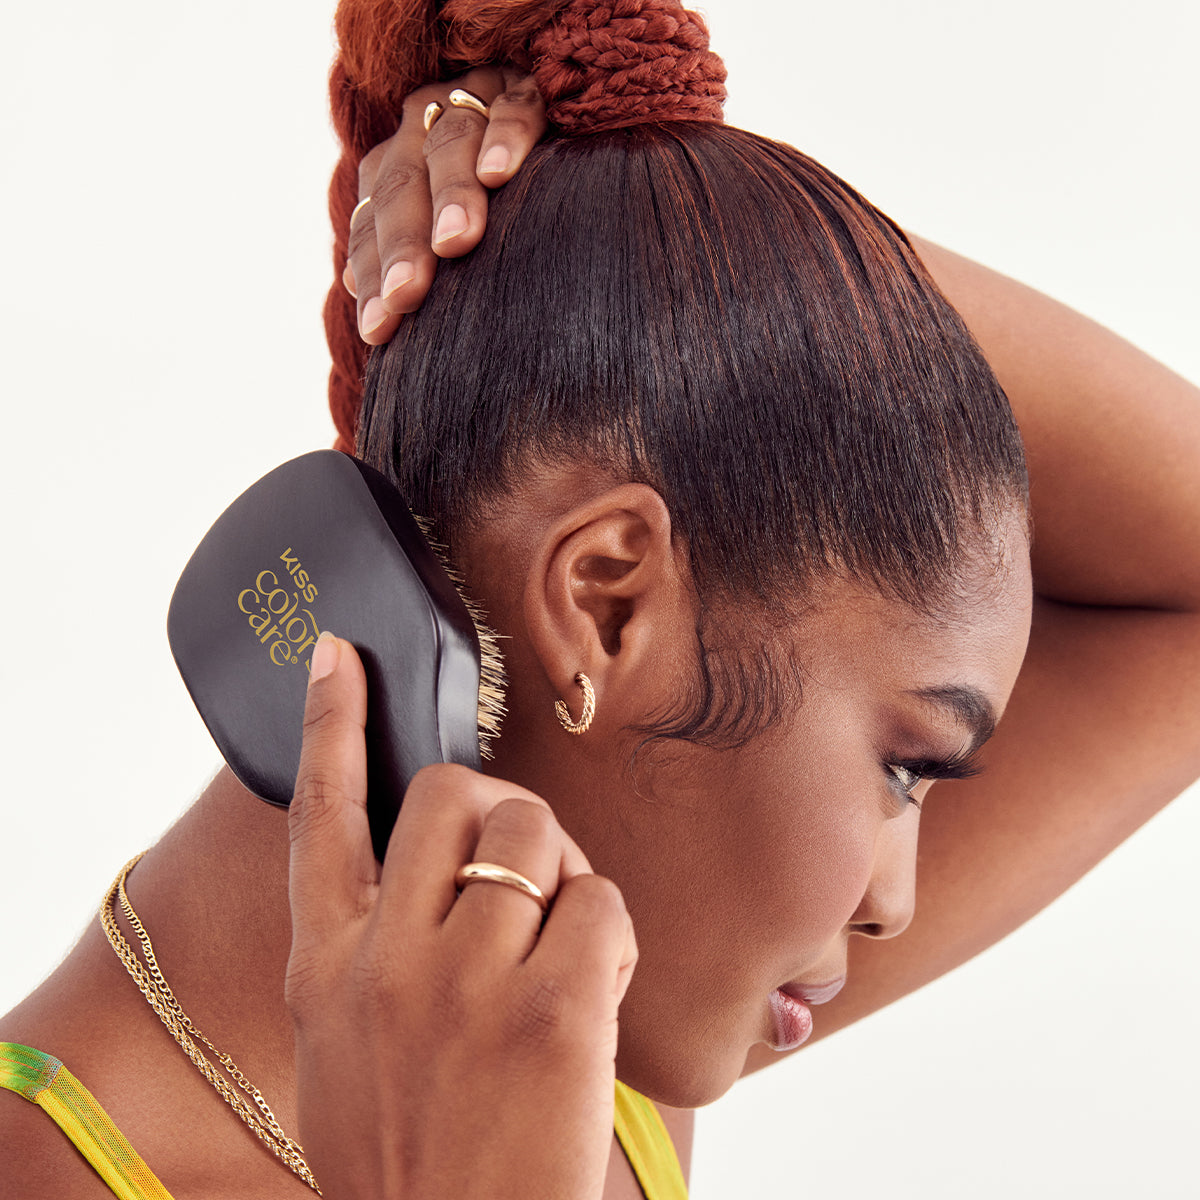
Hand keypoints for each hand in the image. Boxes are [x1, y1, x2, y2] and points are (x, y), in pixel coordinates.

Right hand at [285, 633, 635, 1198]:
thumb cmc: (413, 1156)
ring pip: (535, 833)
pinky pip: (600, 900)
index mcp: (326, 969)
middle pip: (452, 793)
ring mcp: (464, 982)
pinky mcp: (551, 1009)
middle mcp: (384, 961)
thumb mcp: (343, 1053)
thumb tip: (411, 880)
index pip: (321, 815)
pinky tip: (599, 986)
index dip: (329, 723)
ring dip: (565, 873)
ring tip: (565, 944)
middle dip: (502, 808)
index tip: (338, 653)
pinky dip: (613, 932)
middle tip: (526, 862)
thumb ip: (365, 957)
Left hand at [347, 67, 546, 343]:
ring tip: (455, 241)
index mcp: (397, 170)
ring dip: (450, 193)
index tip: (379, 329)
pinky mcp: (529, 86)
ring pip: (450, 141)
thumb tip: (362, 311)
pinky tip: (499, 174)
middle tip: (408, 295)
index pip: (372, 220)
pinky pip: (514, 108)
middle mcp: (423, 128)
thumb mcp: (464, 246)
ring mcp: (474, 100)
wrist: (569, 143)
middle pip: (402, 183)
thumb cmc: (508, 216)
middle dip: (404, 243)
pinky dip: (504, 137)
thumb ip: (419, 268)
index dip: (373, 271)